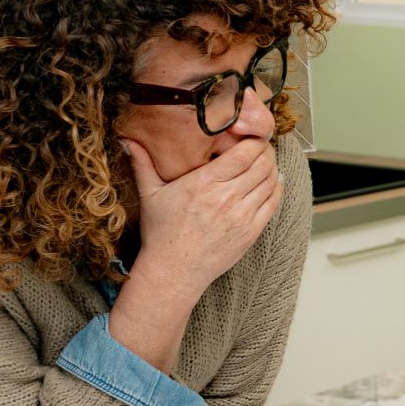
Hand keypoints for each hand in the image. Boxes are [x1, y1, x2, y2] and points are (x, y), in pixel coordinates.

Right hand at [122, 137, 282, 297]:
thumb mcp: (150, 195)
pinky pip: (273, 203)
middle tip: (260, 146)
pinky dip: (276, 188)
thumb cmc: (162, 233)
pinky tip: (270, 182)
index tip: (249, 134)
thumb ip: (142, 164)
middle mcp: (227, 198)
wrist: (173, 271)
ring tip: (264, 162)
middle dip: (265, 151)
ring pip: (271, 181)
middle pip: (263, 164)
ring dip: (272, 168)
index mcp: (205, 184)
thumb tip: (129, 139)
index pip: (243, 153)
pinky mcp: (252, 231)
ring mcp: (242, 216)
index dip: (253, 140)